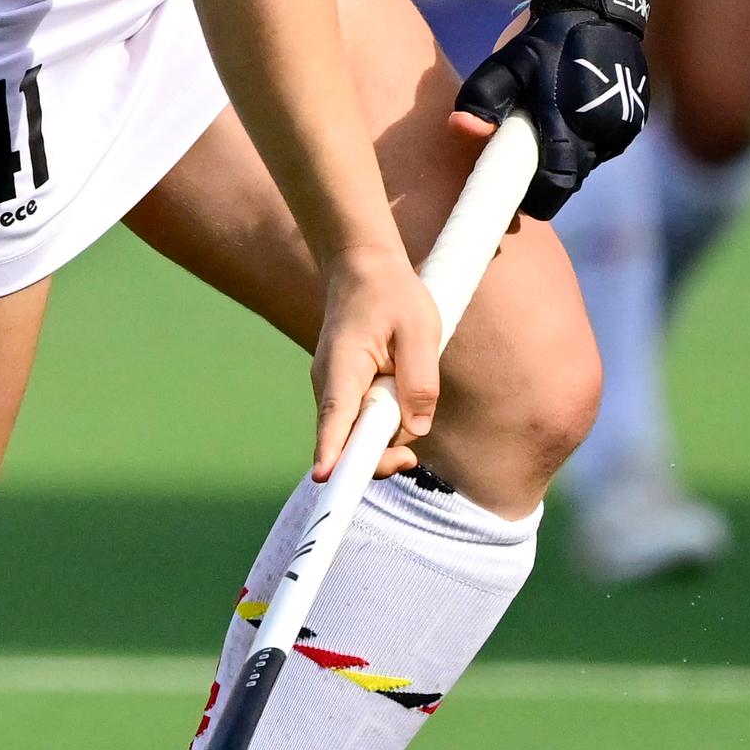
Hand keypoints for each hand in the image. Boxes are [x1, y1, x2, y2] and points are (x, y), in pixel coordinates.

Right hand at [310, 244, 443, 482]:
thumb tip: (416, 428)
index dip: (332, 454)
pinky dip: (384, 419)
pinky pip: (363, 420)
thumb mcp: (420, 330)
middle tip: (412, 455)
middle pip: (346, 441)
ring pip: (358, 433)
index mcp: (342, 367)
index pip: (334, 419)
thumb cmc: (391, 293)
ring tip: (409, 385)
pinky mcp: (344, 393)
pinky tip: (400, 390)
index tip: (329, 482)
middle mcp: (328, 385)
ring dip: (388, 430)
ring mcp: (334, 391)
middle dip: (379, 455)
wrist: (362, 267)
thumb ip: (421, 381)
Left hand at [453, 0, 649, 219]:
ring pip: (585, 166)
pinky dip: (582, 142)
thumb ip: (483, 96)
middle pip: (568, 181)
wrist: (599, 5)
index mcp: (569, 123)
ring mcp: (620, 130)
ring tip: (546, 126)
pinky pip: (601, 148)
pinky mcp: (632, 124)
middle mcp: (601, 134)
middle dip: (544, 178)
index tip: (513, 197)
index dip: (532, 200)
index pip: (552, 188)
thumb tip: (463, 129)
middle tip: (521, 157)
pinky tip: (569, 114)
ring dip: (564, 157)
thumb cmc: (546, 35)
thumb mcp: (508, 59)